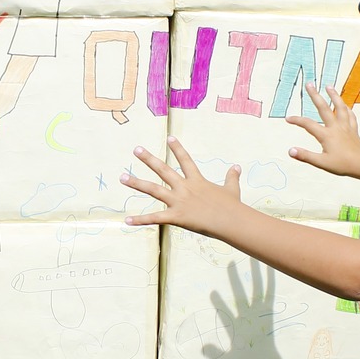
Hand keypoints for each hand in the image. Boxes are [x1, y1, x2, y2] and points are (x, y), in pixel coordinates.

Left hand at [122, 138, 243, 236]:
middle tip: (136, 149)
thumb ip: (232, 177)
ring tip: (122, 177)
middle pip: (163, 170)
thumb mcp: (232, 189)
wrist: (231, 221)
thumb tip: (237, 166)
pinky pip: (155, 218)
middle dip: (149, 159)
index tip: (169, 138)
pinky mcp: (176, 217)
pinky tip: (127, 220)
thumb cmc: (233, 207)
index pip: (185, 160)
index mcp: (197, 181)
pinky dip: (140, 220)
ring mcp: (179, 201)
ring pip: (153, 190)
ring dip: (136, 183)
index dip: (177, 149)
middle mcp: (185, 188)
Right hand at [287, 82, 359, 178]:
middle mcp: (336, 127)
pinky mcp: (353, 130)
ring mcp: (346, 127)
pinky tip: (344, 105)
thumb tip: (290, 151)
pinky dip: (346, 108)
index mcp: (326, 135)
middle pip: (323, 108)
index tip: (288, 118)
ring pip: (340, 107)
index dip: (297, 120)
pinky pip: (350, 115)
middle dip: (315, 95)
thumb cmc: (342, 165)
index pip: (308, 124)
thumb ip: (305, 156)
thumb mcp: (321, 163)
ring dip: (334, 95)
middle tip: (309, 84)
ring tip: (329, 86)